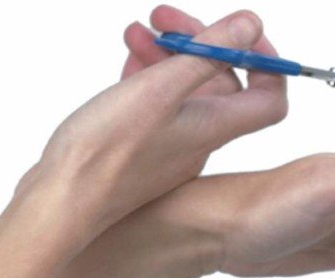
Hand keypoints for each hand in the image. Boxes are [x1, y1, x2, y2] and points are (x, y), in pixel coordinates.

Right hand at [15, 6, 286, 244]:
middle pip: (222, 82)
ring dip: (166, 53)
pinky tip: (127, 57)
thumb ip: (209, 55)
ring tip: (135, 30)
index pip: (268, 98)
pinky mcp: (145, 148)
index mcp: (215, 127)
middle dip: (199, 40)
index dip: (265, 62)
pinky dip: (148, 74)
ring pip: (184, 88)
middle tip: (162, 15)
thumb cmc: (108, 151)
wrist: (65, 201)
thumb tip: (252, 24)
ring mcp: (173, 145)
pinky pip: (158, 103)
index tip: (239, 32)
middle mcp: (201, 138)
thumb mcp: (161, 89)